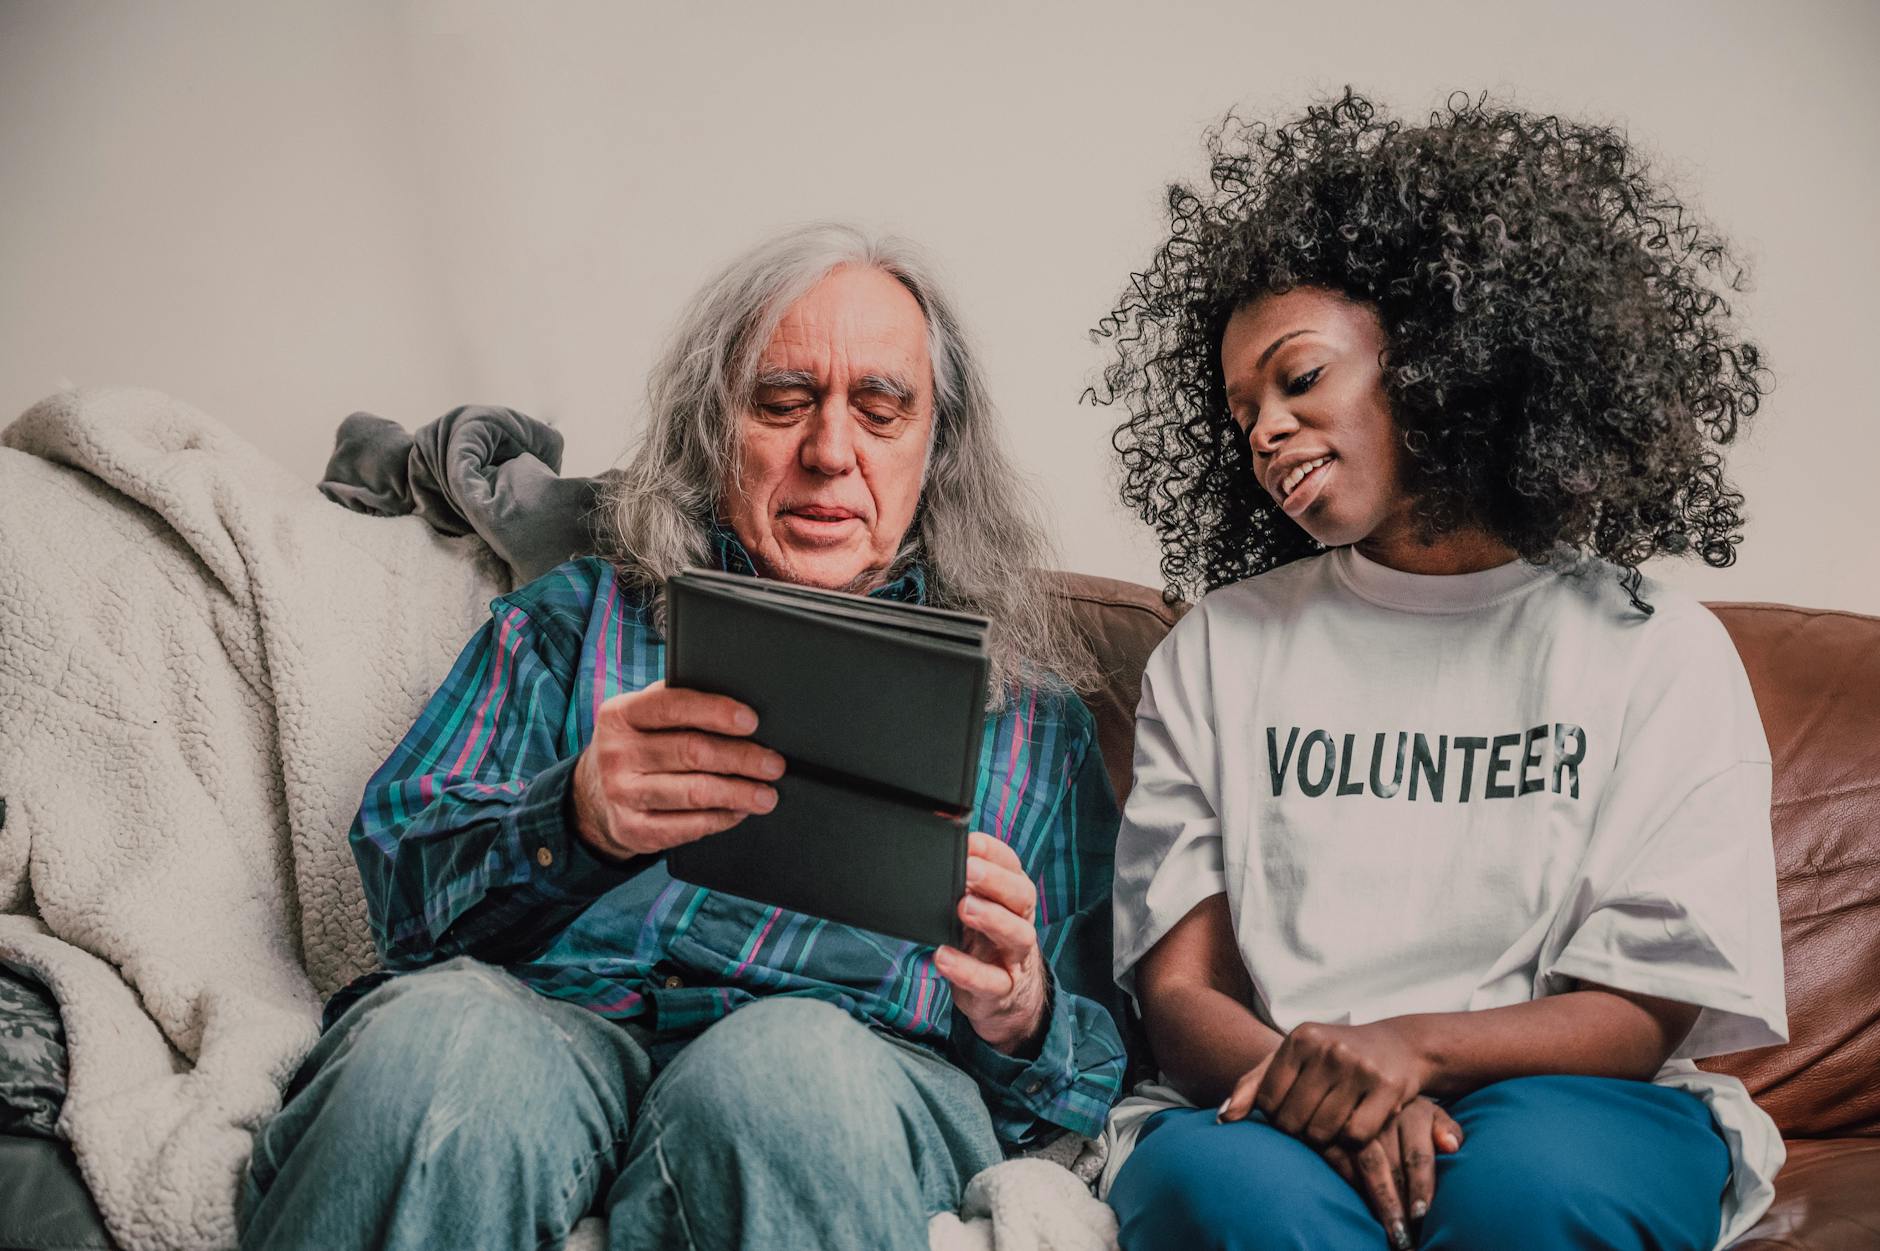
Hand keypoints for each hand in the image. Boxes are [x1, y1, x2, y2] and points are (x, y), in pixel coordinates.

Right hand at [570, 680, 784, 860]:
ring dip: (738, 793)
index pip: (672, 706)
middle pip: (691, 752)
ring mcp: (622, 794)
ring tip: (766, 794)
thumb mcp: (643, 716)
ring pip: (694, 792)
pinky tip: (738, 812)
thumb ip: (678, 705)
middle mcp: (617, 753)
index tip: (751, 721)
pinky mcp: (633, 830)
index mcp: (621, 714)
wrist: (594, 795)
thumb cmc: (638, 746)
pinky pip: (687, 826)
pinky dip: (720, 819)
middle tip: (773, 764)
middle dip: (741, 758)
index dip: (715, 712)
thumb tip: (739, 700)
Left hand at [933, 832, 1047, 1055]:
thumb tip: (931, 857)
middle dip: (996, 880)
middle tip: (968, 869)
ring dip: (992, 918)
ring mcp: (1015, 959)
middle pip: (1022, 896)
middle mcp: (1020, 923)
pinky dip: (967, 970)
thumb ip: (962, 888)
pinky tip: (943, 957)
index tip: (968, 841)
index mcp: (1013, 898)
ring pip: (1018, 935)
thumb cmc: (984, 945)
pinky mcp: (1002, 991)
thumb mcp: (976, 913)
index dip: (993, 852)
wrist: (1006, 1001)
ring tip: (964, 907)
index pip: (1012, 867)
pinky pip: (991, 981)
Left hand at [1219, 1019, 1432, 1150]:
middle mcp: (1328, 1049)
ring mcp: (1359, 1067)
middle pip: (1293, 1121)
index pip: (1268, 1102)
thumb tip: (1222, 1119)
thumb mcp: (1292, 1058)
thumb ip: (1254, 1084)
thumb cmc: (1334, 1056)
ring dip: (1325, 1139)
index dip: (1276, 1117)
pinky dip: (1352, 1141)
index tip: (1291, 1112)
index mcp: (1300, 1038)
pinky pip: (1355, 1136)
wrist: (1400, 1045)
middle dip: (1299, 1131)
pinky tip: (1356, 1124)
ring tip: (1333, 1124)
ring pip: (1322, 1132)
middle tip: (1314, 1122)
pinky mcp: (1387, 1087)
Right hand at [1320, 1098, 1463, 1250]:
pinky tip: (1365, 1206)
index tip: (1421, 1215)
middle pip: (1392, 1166)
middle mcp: (1385, 1115)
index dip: (1421, 1187)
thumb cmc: (1409, 1111)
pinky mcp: (1332, 1128)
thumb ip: (1446, 1129)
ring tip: (1390, 1230)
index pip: (1418, 1156)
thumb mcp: (1433, 1113)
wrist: (1371, 1082)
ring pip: (1367, 1166)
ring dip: (1378, 1201)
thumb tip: (1451, 1147)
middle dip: (1398, 1205)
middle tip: (1405, 1236)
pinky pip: (1340, 1160)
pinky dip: (1353, 1185)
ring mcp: (1357, 1120)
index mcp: (1415, 1111)